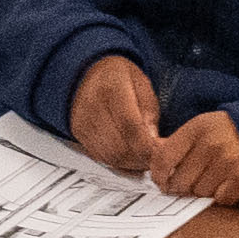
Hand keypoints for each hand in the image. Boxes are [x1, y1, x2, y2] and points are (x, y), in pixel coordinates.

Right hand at [65, 65, 172, 183]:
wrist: (85, 74)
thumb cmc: (117, 77)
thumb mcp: (141, 84)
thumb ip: (149, 111)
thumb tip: (154, 140)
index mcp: (112, 89)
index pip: (130, 125)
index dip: (146, 145)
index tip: (160, 153)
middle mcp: (93, 107)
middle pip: (119, 146)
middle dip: (141, 158)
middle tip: (156, 159)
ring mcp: (83, 122)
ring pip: (110, 155)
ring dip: (131, 163)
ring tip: (145, 158)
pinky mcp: (78, 133)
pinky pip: (100, 156)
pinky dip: (118, 161)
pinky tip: (130, 156)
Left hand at [151, 112, 238, 214]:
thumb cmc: (226, 132)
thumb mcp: (200, 127)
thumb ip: (176, 143)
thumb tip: (152, 164)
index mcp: (196, 129)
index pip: (163, 158)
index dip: (157, 174)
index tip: (160, 180)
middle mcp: (211, 145)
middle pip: (179, 182)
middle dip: (179, 186)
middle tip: (185, 183)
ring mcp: (227, 162)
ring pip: (198, 193)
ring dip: (200, 191)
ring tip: (209, 178)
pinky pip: (219, 199)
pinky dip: (219, 196)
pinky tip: (223, 183)